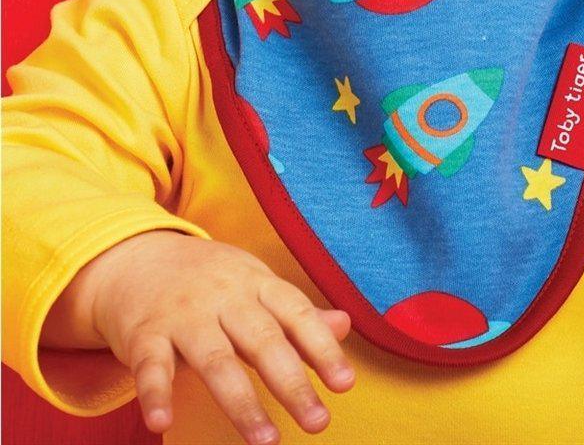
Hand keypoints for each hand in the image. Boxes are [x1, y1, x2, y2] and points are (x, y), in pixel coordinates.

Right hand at [88, 230, 353, 443]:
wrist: (137, 258)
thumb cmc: (209, 281)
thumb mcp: (254, 285)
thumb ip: (295, 313)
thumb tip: (345, 325)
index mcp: (255, 282)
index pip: (296, 313)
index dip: (322, 348)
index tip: (345, 384)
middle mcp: (223, 295)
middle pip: (262, 339)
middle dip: (291, 383)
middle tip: (318, 422)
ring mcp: (182, 314)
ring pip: (215, 359)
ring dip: (241, 402)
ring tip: (266, 441)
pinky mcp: (144, 334)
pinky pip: (150, 365)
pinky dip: (156, 393)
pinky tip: (162, 421)